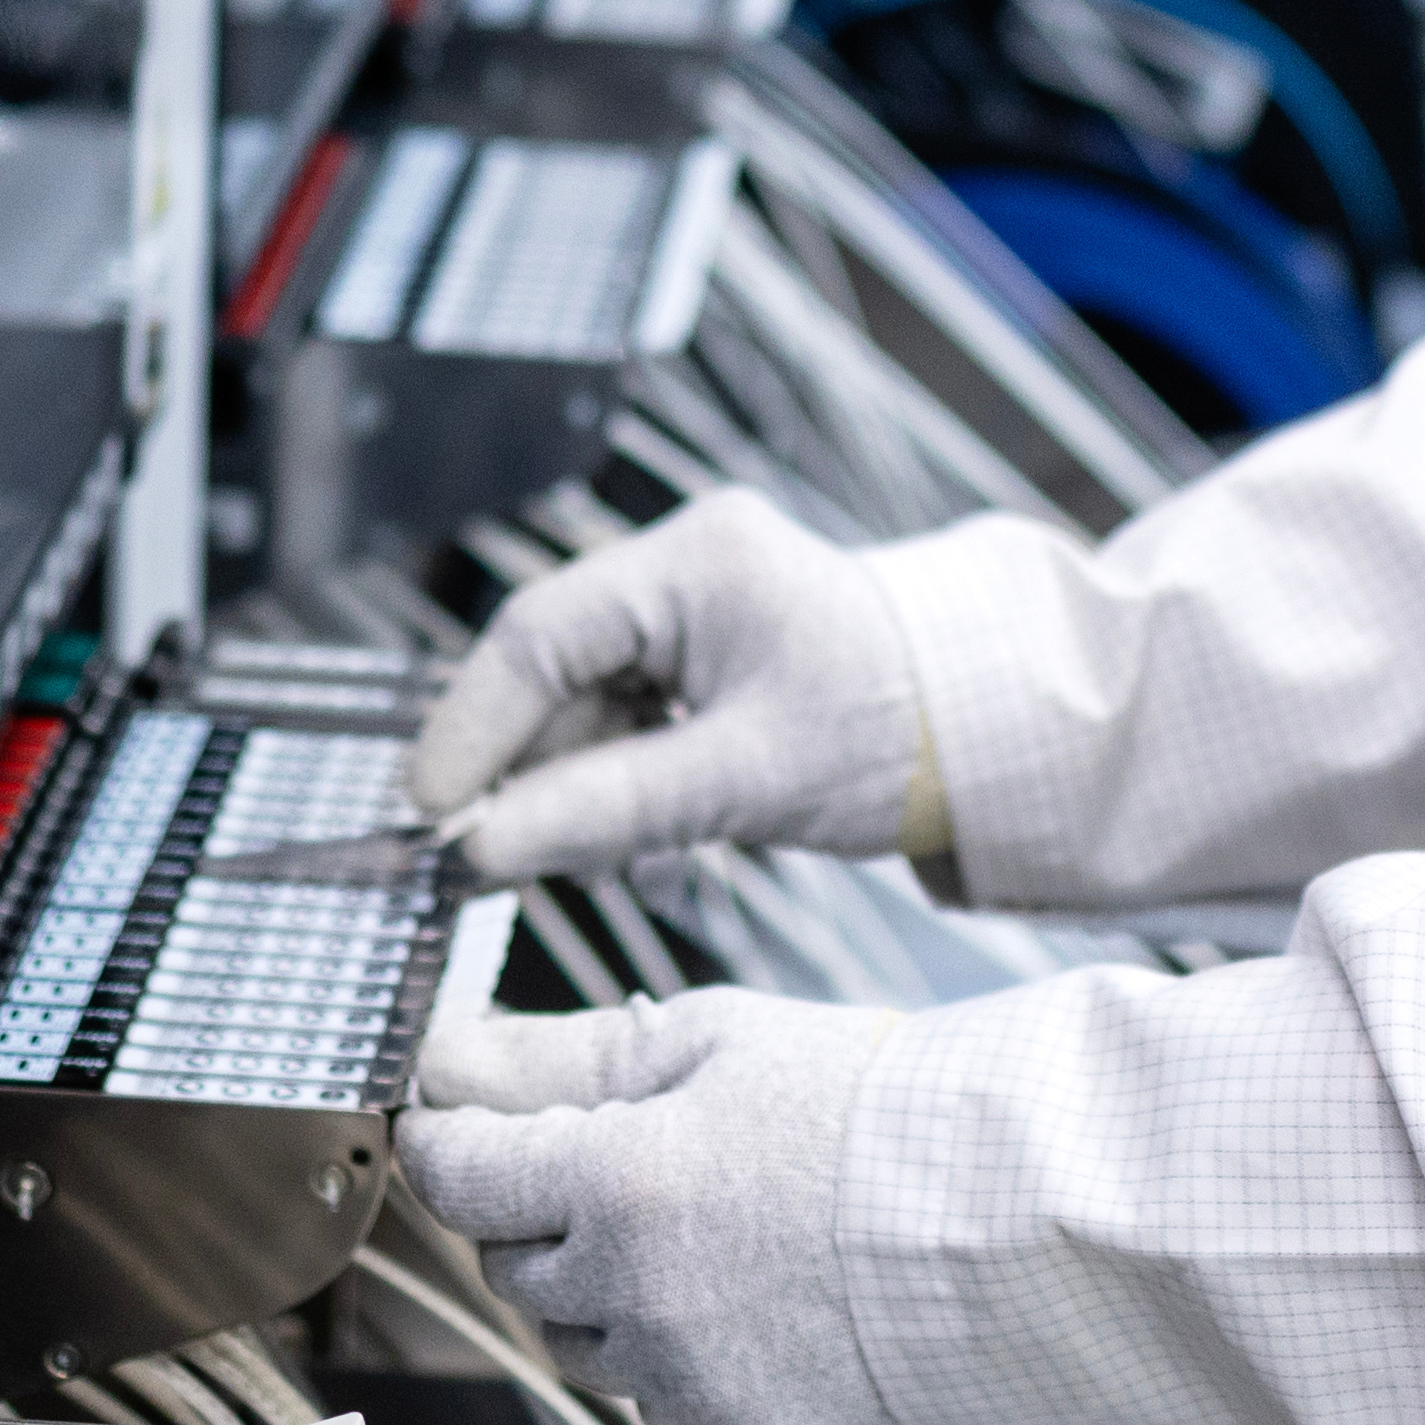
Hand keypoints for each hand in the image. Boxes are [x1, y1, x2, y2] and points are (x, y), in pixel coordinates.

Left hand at [402, 989, 905, 1424]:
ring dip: (600, 1286)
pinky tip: (751, 1294)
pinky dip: (673, 1350)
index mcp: (617, 1181)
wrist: (1001, 1222)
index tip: (461, 1120)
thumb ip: (560, 1056)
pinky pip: (655, 1395)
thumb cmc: (864, 1107)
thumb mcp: (710, 1041)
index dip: (449, 1141)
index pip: (460, 1175)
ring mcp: (683, 1380)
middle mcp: (632, 1296)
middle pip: (510, 1262)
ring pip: (576, 1337)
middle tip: (617, 1157)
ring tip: (702, 1227)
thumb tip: (441, 1062)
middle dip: (536, 1210)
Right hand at [404, 495, 939, 885]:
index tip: (431, 812)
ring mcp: (699, 605)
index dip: (473, 728)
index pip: (541, 634)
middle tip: (491, 861)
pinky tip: (650, 849)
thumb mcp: (743, 780)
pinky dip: (624, 784)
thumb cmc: (892, 735)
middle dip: (529, 770)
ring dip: (579, 789)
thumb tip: (480, 852)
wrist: (992, 729)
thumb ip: (606, 810)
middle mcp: (687, 564)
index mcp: (698, 561)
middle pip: (556, 670)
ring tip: (612, 863)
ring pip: (588, 703)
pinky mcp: (712, 652)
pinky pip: (631, 716)